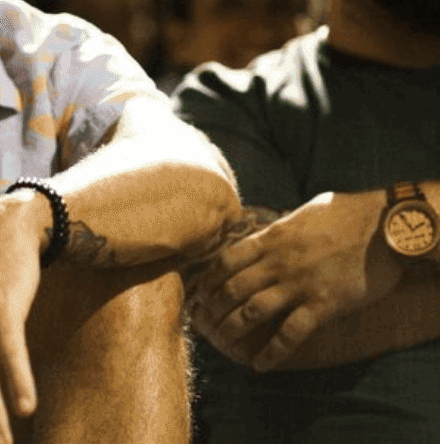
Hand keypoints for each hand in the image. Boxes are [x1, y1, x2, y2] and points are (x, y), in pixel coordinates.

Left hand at [189, 190, 399, 370]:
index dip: (209, 279)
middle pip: (233, 288)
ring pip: (254, 311)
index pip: (226, 260)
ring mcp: (300, 284)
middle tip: (203, 323)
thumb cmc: (341, 215)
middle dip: (214, 308)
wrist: (380, 226)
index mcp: (271, 238)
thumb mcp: (298, 216)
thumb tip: (260, 236)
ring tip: (223, 344)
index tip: (200, 294)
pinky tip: (260, 365)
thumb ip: (276, 231)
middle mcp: (278, 262)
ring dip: (234, 330)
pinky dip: (272, 352)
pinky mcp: (324, 305)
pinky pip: (291, 333)